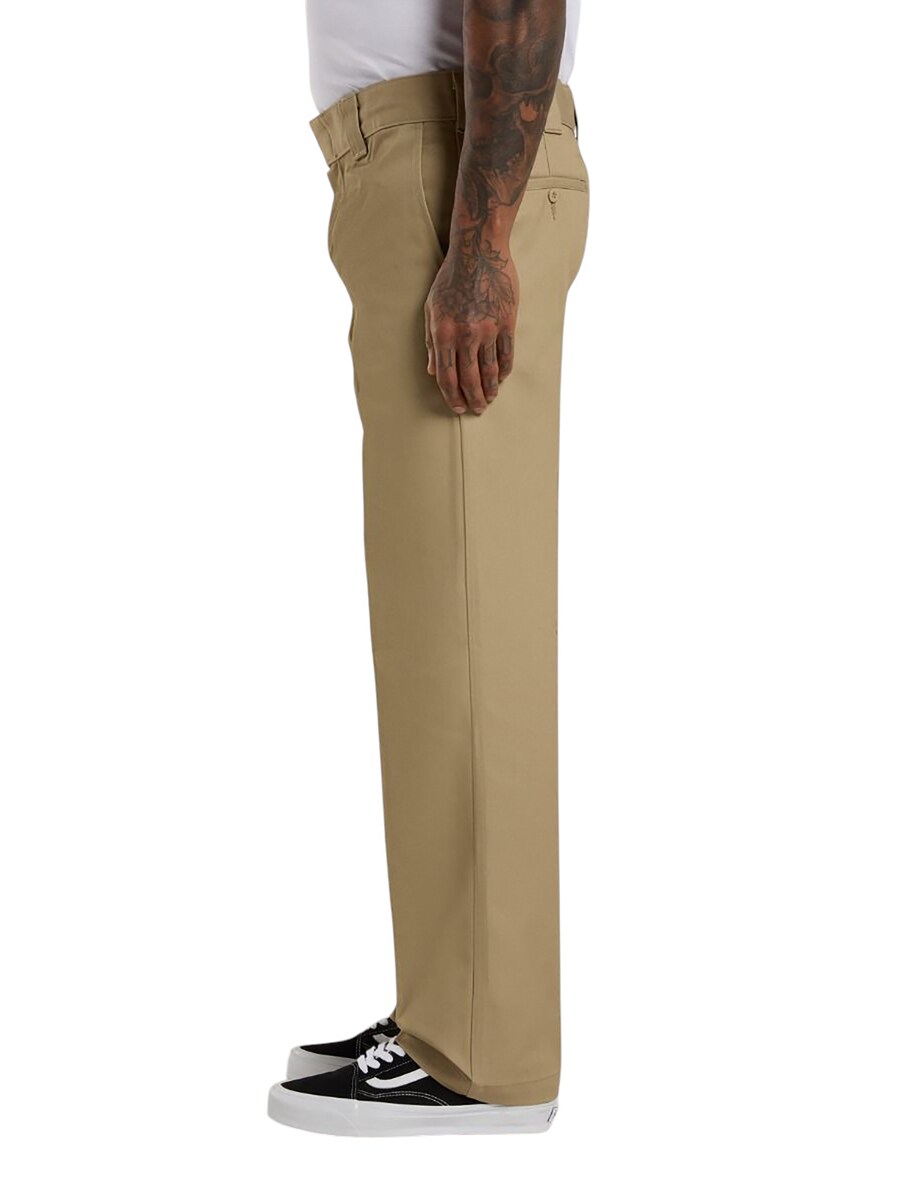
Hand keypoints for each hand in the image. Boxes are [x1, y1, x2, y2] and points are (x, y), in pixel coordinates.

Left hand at [424, 236, 518, 415]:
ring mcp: (488, 330)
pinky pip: (507, 355)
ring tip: (489, 399)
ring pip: (490, 372)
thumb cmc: (450, 279)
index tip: (457, 407)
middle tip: (476, 410)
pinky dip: (504, 371)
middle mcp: (466, 336)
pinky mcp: (507, 323)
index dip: (452, 397)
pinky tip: (501, 379)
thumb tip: (432, 370)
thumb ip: (432, 341)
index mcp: (443, 333)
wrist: (479, 252)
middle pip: (470, 380)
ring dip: (490, 390)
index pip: (446, 377)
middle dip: (473, 399)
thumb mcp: (431, 308)